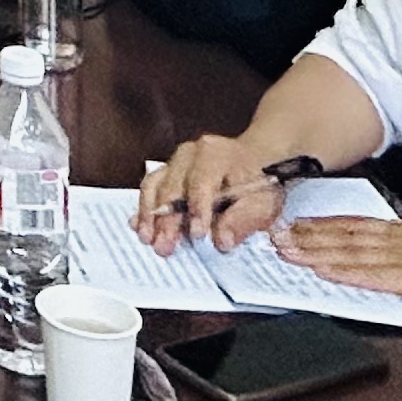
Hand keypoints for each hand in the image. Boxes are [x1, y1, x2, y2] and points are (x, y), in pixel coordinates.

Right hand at [139, 134, 289, 253]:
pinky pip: (149, 189)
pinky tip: (139, 227)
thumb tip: (222, 241)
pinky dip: (144, 209)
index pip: (202, 181)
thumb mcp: (262, 202)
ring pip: (155, 186)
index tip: (196, 234)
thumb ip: (243, 220)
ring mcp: (174, 162)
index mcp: (216, 154)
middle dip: (167, 220)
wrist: (252, 162)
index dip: (198, 208)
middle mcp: (189, 154)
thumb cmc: (256, 183)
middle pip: (173, 187)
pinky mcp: (165, 173)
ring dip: (150, 215)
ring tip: (147, 239)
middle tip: (164, 246)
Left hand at [268, 215, 401, 316]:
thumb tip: (401, 258)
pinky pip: (370, 275)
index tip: (298, 222)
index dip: (325, 225)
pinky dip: (343, 272)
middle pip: (346, 235)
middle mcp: (401, 241)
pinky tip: (322, 272)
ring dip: (315, 251)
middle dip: (308, 235)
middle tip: (275, 233)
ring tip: (285, 249)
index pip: (359, 225)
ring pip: (350, 252)